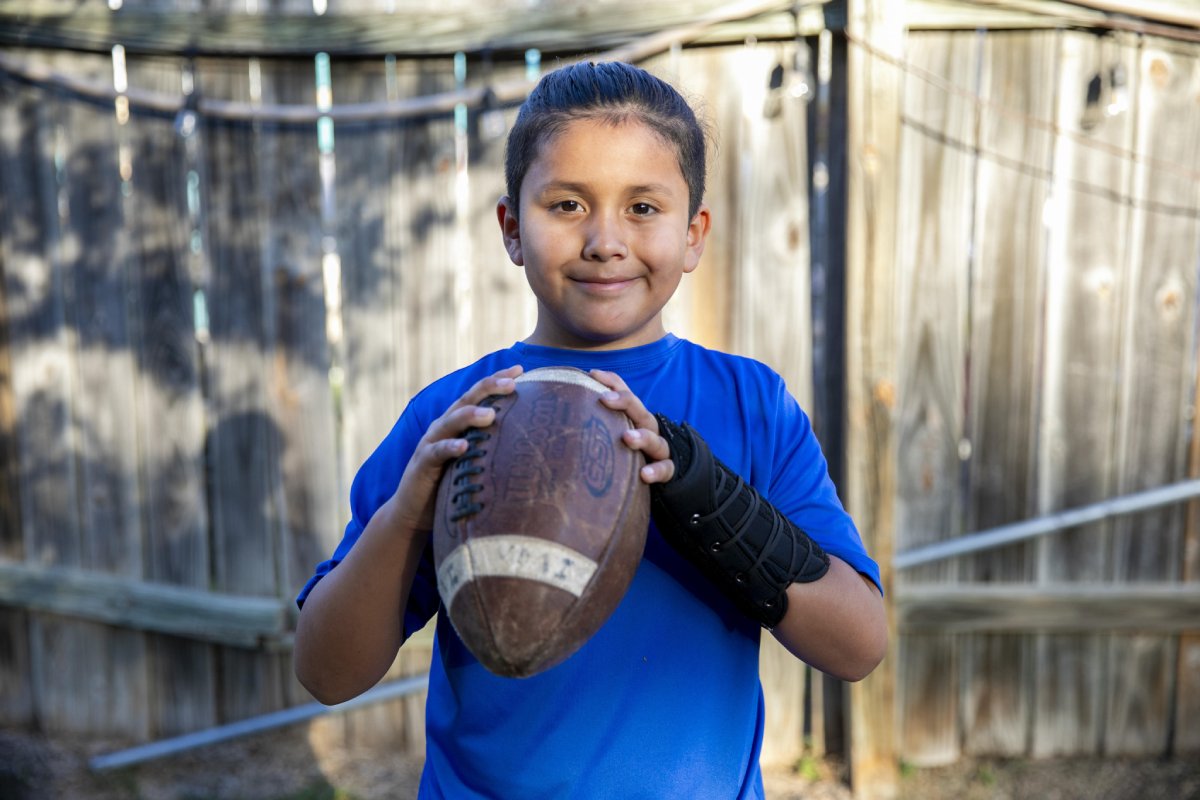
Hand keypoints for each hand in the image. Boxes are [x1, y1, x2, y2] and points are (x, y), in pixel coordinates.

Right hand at [387, 365, 523, 531]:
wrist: (415, 511)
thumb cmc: (453, 484)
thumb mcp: (476, 460)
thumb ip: (494, 446)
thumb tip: (534, 443)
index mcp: (459, 422)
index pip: (480, 394)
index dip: (498, 379)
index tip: (521, 369)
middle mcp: (445, 426)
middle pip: (467, 400)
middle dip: (489, 388)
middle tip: (512, 382)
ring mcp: (432, 442)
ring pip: (451, 421)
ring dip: (470, 415)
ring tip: (491, 414)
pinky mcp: (422, 464)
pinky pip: (436, 452)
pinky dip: (449, 447)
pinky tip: (463, 446)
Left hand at [589, 369, 674, 484]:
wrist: (651, 473)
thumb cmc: (618, 451)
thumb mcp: (605, 432)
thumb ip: (584, 421)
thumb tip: (542, 409)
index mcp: (632, 416)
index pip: (624, 392)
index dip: (611, 381)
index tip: (592, 374)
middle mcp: (646, 428)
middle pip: (640, 410)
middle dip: (624, 402)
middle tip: (604, 400)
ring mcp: (657, 449)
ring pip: (656, 439)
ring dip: (642, 436)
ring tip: (627, 437)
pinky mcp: (664, 470)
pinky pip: (666, 468)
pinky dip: (657, 470)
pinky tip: (644, 475)